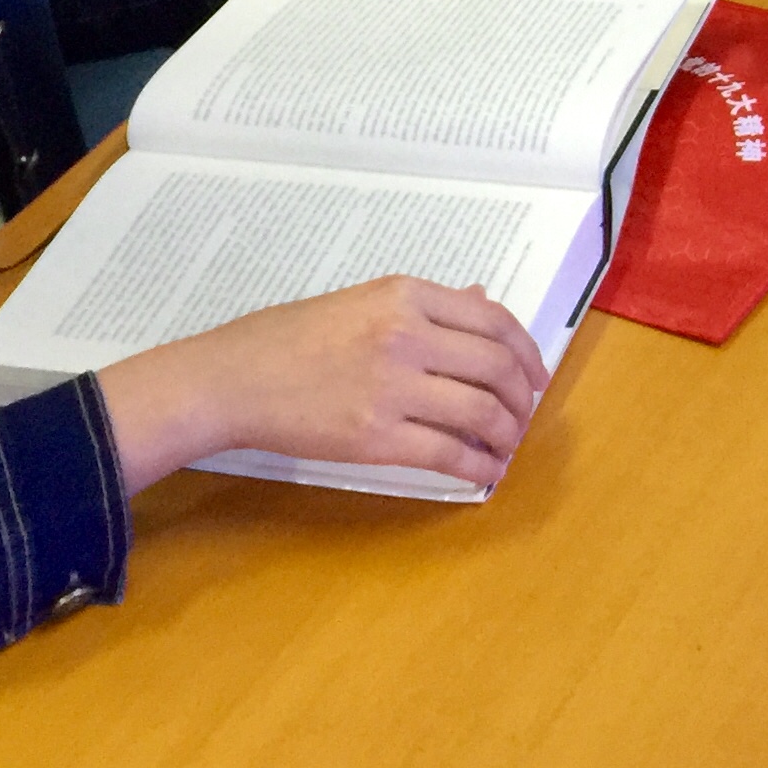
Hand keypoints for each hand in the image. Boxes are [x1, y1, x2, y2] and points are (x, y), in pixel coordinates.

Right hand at [98, 277, 550, 496]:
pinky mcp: (376, 437)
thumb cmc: (288, 339)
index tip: (535, 374)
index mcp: (404, 294)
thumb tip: (480, 298)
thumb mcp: (361, 301)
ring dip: (507, 434)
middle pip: (496, 366)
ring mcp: (392, 387)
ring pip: (481, 411)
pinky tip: (484, 472)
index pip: (491, 319)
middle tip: (526, 415)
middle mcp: (406, 334)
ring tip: (508, 445)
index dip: (525, 350)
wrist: (233, 379)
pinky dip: (478, 466)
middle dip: (523, 397)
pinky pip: (449, 453)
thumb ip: (424, 305)